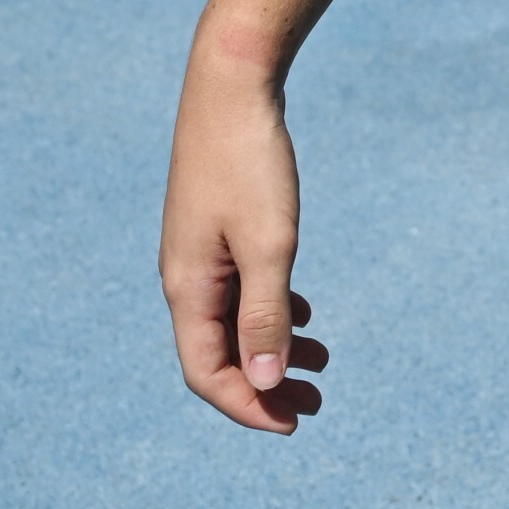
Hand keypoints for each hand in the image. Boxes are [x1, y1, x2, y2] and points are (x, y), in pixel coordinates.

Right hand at [161, 62, 323, 432]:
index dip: (248, 406)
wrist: (231, 85)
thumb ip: (267, 315)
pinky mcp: (217, 229)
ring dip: (274, 348)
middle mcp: (185, 277)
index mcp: (188, 288)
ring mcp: (199, 253)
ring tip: (323, 363)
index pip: (208, 373)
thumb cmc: (250, 162)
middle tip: (315, 404)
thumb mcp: (271, 244)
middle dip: (265, 386)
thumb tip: (265, 384)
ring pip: (233, 321)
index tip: (294, 423)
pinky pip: (239, 289)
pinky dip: (271, 309)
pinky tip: (305, 313)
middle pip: (220, 354)